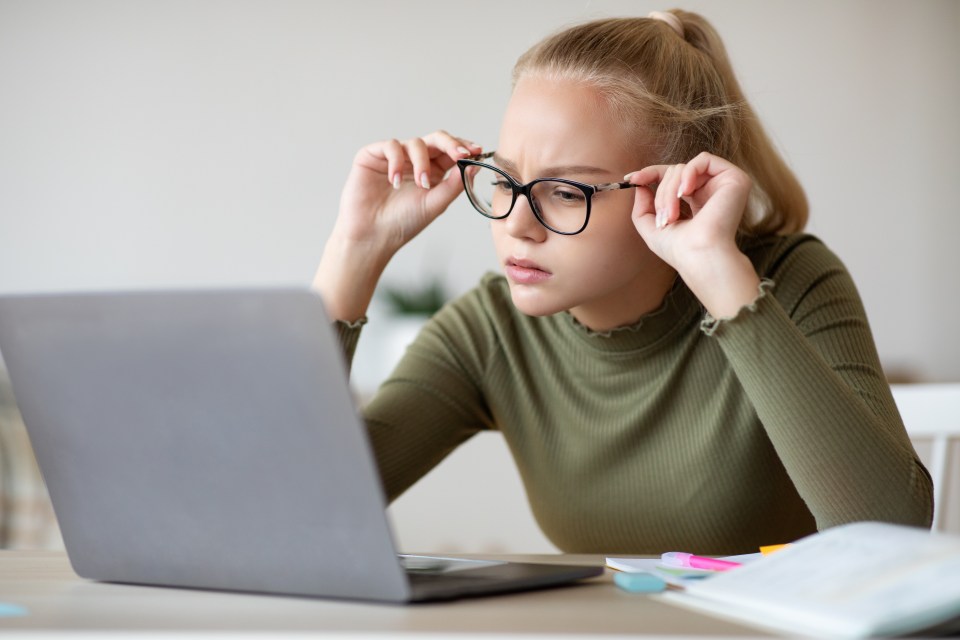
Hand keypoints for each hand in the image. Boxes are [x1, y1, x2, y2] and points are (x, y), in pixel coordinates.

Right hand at [315, 131, 479, 320]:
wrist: (372, 236)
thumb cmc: (403, 223)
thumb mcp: (436, 204)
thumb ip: (455, 184)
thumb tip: (475, 165)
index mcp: (433, 172)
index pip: (450, 152)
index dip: (464, 147)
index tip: (477, 152)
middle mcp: (414, 161)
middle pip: (436, 139)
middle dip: (451, 144)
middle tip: (460, 155)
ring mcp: (395, 157)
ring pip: (416, 143)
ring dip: (422, 162)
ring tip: (421, 184)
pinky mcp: (374, 155)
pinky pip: (391, 146)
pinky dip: (396, 161)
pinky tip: (395, 181)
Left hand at [625, 152, 760, 317]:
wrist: (700, 257)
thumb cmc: (678, 250)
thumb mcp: (651, 227)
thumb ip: (642, 206)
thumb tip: (639, 184)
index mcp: (696, 201)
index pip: (672, 178)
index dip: (650, 174)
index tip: (631, 178)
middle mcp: (711, 191)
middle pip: (675, 172)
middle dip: (661, 193)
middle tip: (664, 218)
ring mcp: (724, 184)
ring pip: (684, 168)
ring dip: (670, 190)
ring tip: (672, 214)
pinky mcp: (735, 179)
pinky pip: (704, 159)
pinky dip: (688, 173)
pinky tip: (685, 192)